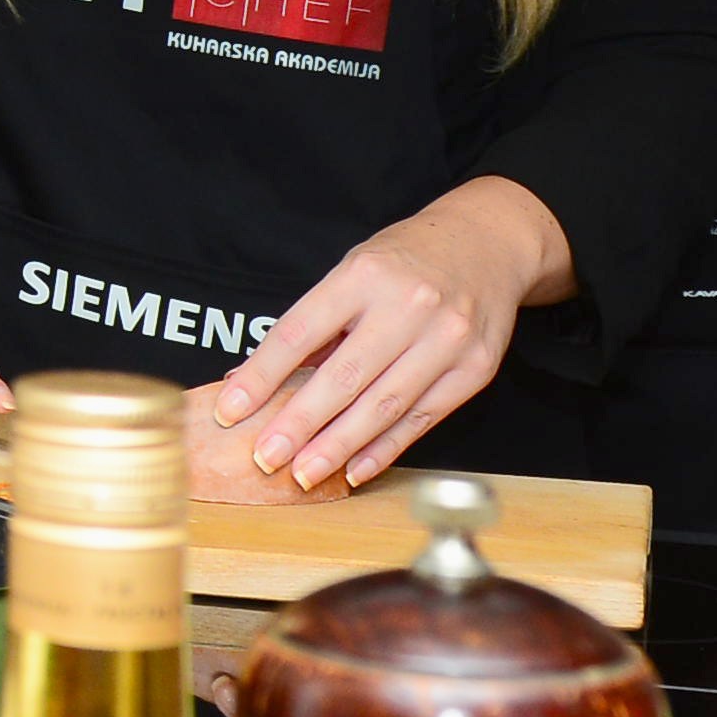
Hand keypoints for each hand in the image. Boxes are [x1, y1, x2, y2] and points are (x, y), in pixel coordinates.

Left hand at [202, 183, 548, 492]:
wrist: (487, 242)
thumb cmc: (405, 262)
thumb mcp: (353, 272)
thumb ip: (312, 326)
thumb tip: (249, 379)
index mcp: (363, 275)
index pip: (299, 332)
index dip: (261, 376)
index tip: (229, 409)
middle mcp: (408, 305)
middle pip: (343, 377)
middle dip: (299, 424)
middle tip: (265, 458)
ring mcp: (447, 339)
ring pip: (383, 405)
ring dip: (338, 447)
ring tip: (303, 473)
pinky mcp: (475, 369)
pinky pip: (422, 418)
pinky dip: (385, 449)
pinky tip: (354, 470)